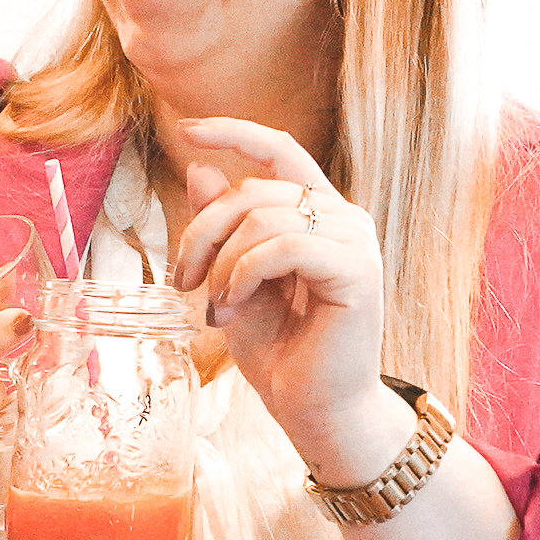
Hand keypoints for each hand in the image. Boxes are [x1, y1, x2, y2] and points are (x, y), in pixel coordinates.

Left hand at [168, 118, 410, 486]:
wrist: (316, 412)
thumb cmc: (282, 354)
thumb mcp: (233, 281)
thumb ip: (222, 229)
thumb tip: (199, 168)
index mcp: (318, 215)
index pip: (280, 151)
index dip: (236, 131)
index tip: (188, 127)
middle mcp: (344, 219)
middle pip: (254, 189)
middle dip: (203, 230)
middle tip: (182, 280)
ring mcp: (355, 242)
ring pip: (265, 216)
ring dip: (222, 262)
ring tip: (215, 307)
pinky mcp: (357, 271)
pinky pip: (285, 245)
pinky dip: (244, 275)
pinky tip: (232, 309)